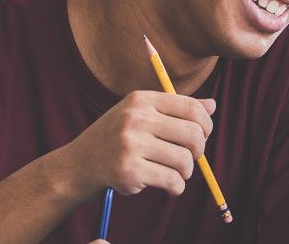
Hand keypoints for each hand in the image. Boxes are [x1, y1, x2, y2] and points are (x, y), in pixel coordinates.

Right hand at [47, 90, 215, 196]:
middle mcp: (135, 118)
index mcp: (140, 100)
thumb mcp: (140, 115)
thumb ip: (174, 109)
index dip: (206, 124)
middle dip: (199, 151)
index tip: (202, 136)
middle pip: (193, 134)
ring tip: (174, 174)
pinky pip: (172, 180)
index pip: (191, 107)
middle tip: (190, 159)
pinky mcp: (129, 171)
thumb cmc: (115, 139)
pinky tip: (168, 187)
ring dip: (186, 173)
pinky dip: (176, 187)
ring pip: (184, 160)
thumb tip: (212, 105)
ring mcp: (130, 145)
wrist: (77, 166)